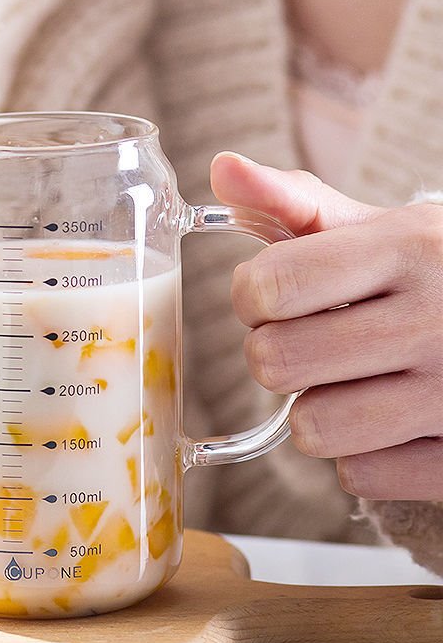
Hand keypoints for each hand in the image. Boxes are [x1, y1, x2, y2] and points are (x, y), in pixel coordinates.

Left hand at [211, 152, 442, 500]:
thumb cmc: (428, 274)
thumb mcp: (374, 228)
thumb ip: (291, 202)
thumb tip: (220, 168)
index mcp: (407, 249)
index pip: (272, 285)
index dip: (249, 297)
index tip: (265, 298)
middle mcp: (436, 321)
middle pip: (276, 362)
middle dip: (274, 352)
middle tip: (305, 340)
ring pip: (313, 429)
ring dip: (314, 408)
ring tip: (347, 381)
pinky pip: (360, 475)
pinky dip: (360, 453)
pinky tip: (387, 418)